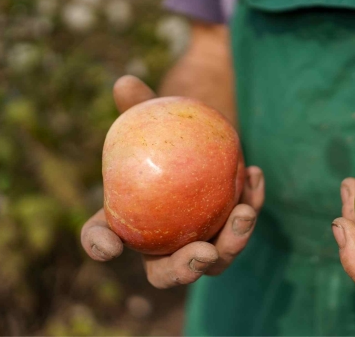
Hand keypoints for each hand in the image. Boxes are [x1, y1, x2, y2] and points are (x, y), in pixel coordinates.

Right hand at [81, 75, 264, 287]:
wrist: (201, 134)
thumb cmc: (167, 129)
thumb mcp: (153, 115)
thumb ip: (139, 104)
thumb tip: (125, 82)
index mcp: (128, 219)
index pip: (103, 236)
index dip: (99, 245)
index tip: (109, 247)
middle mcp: (162, 241)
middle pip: (165, 271)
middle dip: (183, 271)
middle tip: (202, 253)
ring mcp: (199, 239)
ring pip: (214, 259)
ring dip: (232, 243)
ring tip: (245, 212)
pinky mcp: (229, 229)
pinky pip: (241, 226)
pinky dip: (251, 205)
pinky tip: (255, 177)